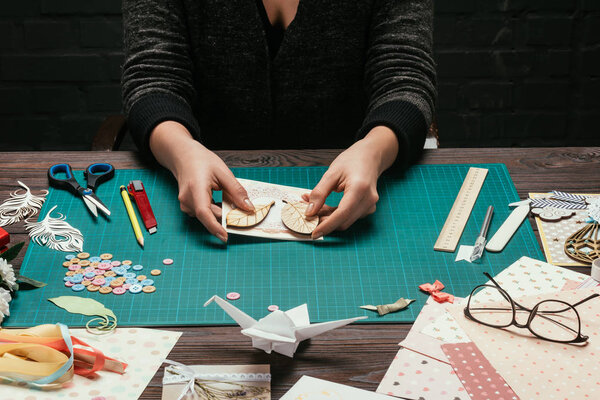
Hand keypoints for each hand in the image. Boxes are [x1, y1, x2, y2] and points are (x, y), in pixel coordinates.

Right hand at [149, 121, 253, 241]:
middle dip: (227, 215)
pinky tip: (218, 198)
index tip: (226, 236)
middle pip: (210, 215)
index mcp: (195, 189)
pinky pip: (204, 213)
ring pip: (208, 215)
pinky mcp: (188, 207)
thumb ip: (236, 191)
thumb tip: (248, 208)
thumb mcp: (223, 172)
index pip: (204, 213)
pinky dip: (215, 209)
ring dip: (221, 211)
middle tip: (242, 211)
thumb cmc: (201, 161)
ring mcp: (185, 205)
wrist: (183, 156)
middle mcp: (187, 200)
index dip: (215, 227)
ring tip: (226, 196)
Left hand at [305, 126, 398, 238]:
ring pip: (345, 220)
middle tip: (307, 213)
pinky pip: (349, 216)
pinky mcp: (367, 208)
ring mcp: (370, 206)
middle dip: (324, 221)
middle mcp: (368, 201)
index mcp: (360, 189)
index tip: (313, 233)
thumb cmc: (352, 161)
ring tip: (314, 206)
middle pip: (343, 221)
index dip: (326, 226)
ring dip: (329, 218)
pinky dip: (335, 214)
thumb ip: (319, 193)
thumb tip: (309, 212)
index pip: (342, 214)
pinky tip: (325, 206)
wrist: (370, 156)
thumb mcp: (331, 173)